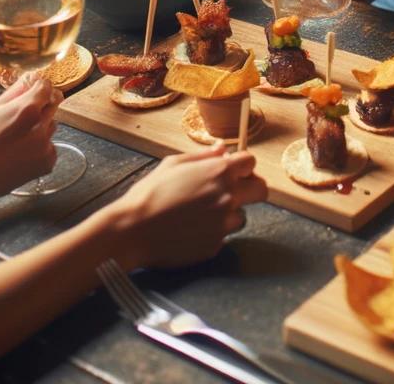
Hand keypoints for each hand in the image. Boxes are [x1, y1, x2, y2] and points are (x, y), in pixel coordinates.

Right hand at [0, 75, 62, 204]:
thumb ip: (12, 94)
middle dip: (37, 109)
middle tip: (15, 122)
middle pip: (50, 107)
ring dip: (38, 130)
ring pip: (49, 128)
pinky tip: (17, 156)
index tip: (30, 93)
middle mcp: (40, 126)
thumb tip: (27, 79)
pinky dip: (38, 149)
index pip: (46, 87)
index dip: (37, 88)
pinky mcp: (47, 164)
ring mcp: (45, 146)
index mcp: (27, 109)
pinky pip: (49, 148)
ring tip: (12, 142)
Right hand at [107, 144, 267, 269]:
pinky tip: (190, 230)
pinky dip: (212, 232)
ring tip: (200, 214)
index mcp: (219, 172)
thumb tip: (222, 148)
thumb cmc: (149, 193)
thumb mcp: (173, 165)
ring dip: (228, 213)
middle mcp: (229, 196)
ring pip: (241, 215)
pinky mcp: (216, 244)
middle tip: (234, 192)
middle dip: (251, 188)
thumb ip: (203, 156)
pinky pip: (223, 235)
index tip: (233, 170)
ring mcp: (224, 223)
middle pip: (261, 190)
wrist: (132, 231)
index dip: (242, 166)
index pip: (251, 162)